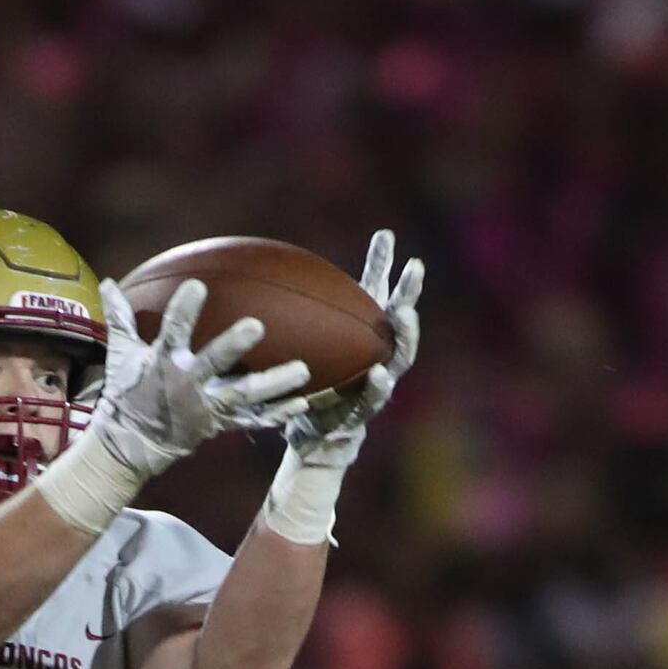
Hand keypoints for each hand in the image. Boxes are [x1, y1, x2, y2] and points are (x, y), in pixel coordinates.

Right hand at [86, 277, 315, 478]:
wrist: (131, 444)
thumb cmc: (127, 392)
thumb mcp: (121, 353)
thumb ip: (120, 317)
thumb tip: (107, 282)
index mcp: (163, 361)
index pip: (173, 329)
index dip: (184, 308)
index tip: (198, 286)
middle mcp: (188, 383)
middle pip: (214, 362)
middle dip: (234, 345)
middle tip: (257, 326)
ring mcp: (206, 406)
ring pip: (244, 394)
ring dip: (275, 384)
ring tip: (303, 371)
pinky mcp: (219, 423)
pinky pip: (251, 420)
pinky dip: (277, 414)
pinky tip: (303, 404)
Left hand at [282, 230, 425, 465]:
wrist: (310, 434)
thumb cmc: (304, 384)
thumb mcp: (293, 349)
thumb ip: (286, 324)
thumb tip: (251, 280)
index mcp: (359, 334)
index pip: (375, 293)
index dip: (382, 264)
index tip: (386, 234)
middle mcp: (375, 353)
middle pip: (398, 317)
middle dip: (409, 291)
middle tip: (415, 266)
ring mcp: (376, 381)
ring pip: (400, 355)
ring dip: (406, 334)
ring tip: (406, 314)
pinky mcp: (365, 411)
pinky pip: (374, 396)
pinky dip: (377, 385)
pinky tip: (378, 374)